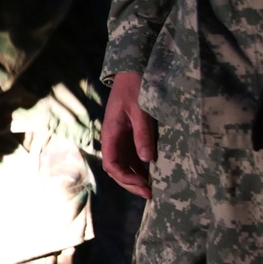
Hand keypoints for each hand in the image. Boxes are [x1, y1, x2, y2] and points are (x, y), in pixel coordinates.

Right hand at [102, 71, 156, 199]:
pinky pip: (132, 155)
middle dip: (131, 183)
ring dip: (135, 177)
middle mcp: (113, 139)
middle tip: (149, 193)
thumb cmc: (135, 87)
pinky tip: (151, 173)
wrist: (132, 70)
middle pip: (117, 168)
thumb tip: (146, 159)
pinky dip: (139, 167)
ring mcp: (121, 137)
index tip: (142, 184)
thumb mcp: (141, 110)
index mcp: (110, 133)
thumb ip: (142, 134)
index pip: (112, 164)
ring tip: (151, 188)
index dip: (125, 178)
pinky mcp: (130, 134)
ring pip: (124, 164)